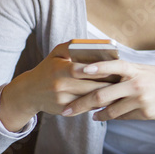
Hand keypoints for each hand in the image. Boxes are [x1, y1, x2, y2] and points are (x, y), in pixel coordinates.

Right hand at [0, 42, 114, 131]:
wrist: (29, 92)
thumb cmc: (48, 68)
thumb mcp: (56, 53)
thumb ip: (72, 46)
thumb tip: (95, 43)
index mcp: (58, 70)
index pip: (81, 70)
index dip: (99, 70)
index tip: (116, 68)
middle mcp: (60, 86)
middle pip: (91, 87)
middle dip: (110, 84)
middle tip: (125, 80)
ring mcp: (63, 100)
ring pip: (92, 99)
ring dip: (108, 96)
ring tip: (122, 89)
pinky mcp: (65, 111)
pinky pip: (87, 108)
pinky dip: (100, 103)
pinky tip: (110, 98)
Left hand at [59, 60, 154, 121]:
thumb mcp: (143, 70)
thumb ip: (124, 74)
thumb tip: (100, 80)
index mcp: (135, 70)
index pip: (111, 66)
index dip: (94, 68)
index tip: (76, 70)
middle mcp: (136, 84)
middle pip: (102, 95)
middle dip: (80, 104)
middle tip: (66, 110)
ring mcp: (140, 101)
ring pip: (110, 111)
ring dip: (96, 115)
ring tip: (88, 115)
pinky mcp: (146, 113)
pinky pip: (123, 117)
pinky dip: (113, 117)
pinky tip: (105, 116)